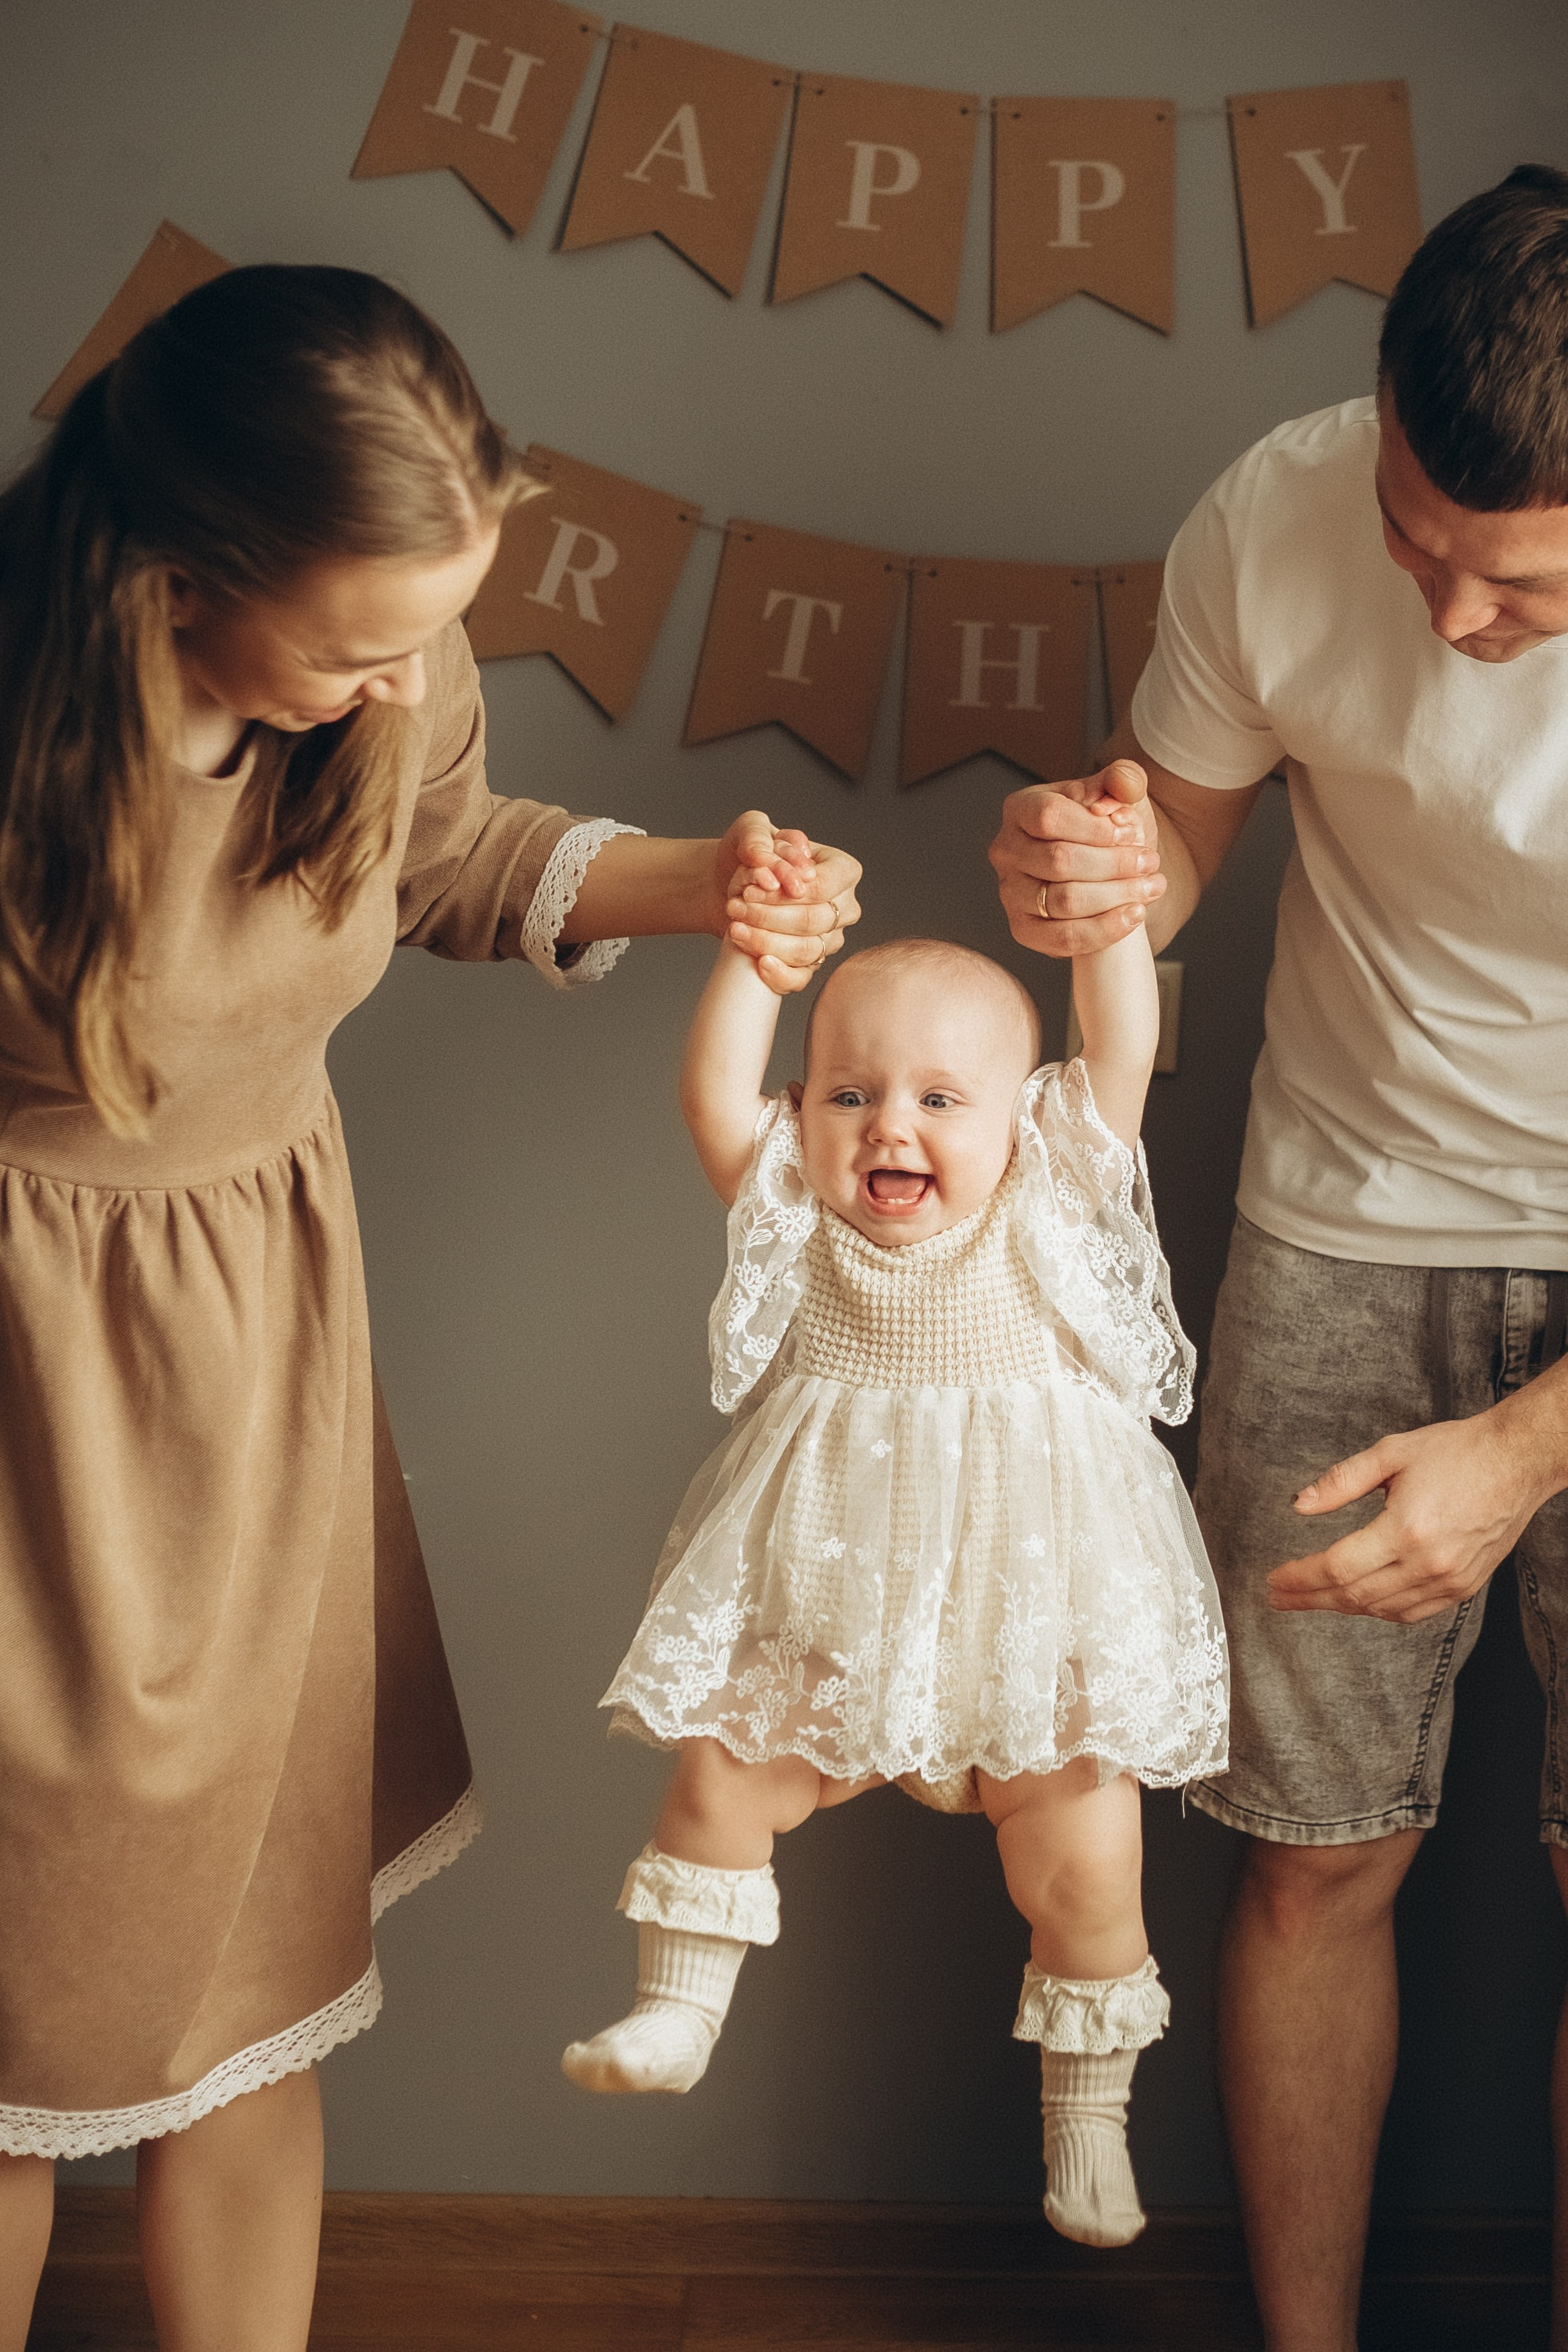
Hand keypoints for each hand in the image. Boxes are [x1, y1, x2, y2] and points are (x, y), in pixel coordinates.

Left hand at [714, 813, 861, 996]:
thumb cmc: (748, 857)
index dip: (784, 893)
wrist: (731, 888)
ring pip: (807, 951)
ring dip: (767, 942)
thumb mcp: (749, 831)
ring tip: (736, 928)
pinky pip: (802, 978)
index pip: (822, 887)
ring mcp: (831, 939)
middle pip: (815, 920)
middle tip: (736, 909)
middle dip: (769, 917)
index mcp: (843, 870)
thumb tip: (764, 858)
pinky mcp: (811, 965)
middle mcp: (844, 907)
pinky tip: (760, 963)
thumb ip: (756, 834)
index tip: (750, 891)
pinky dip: (780, 974)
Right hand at [989, 760, 1164, 958]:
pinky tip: (1134, 915)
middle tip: (1151, 862)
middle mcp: (1007, 851)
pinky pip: (1063, 938)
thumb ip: (1122, 779)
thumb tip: (1122, 785)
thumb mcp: (1117, 794)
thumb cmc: (1106, 827)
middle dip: (1114, 864)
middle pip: (1059, 861)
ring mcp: (1011, 893)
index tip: (1132, 834)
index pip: (1049, 817)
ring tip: (1152, 887)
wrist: (1105, 866)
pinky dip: (1104, 929)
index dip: (1096, 828)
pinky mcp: (1024, 929)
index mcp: (1021, 809)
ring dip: (1116, 896)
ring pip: (1064, 902)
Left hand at [1267, 1412, 1542, 1623]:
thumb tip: (1300, 1504)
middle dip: (1309, 1598)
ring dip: (1341, 1607)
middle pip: (1354, 1595)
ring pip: (1382, 1609)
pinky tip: (1359, 1602)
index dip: (1300, 1578)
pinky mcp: (1464, 1586)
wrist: (1517, 1460)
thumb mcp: (1391, 1452)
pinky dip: (1380, 1611)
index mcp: (1406, 1529)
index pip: (1338, 1567)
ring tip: (1311, 1598)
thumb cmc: (1458, 1451)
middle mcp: (1429, 1563)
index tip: (1274, 1579)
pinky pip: (1413, 1612)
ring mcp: (1450, 1580)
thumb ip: (1341, 1481)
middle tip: (1279, 1596)